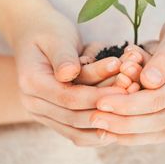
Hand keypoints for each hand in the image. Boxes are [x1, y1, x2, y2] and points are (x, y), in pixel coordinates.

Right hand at [24, 40, 145, 145]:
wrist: (33, 34)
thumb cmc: (49, 31)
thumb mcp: (56, 37)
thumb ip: (63, 56)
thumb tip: (69, 73)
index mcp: (31, 82)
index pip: (69, 97)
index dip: (98, 96)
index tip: (124, 91)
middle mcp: (32, 103)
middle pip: (74, 117)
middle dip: (106, 110)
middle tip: (133, 101)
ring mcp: (41, 113)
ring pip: (76, 130)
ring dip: (104, 124)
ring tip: (130, 115)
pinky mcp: (52, 117)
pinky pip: (75, 132)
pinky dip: (96, 132)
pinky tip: (117, 128)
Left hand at [91, 6, 164, 144]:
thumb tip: (148, 83)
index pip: (159, 99)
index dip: (127, 104)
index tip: (100, 102)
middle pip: (159, 120)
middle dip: (123, 122)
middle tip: (94, 119)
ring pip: (162, 132)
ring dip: (130, 134)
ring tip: (102, 129)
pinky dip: (142, 134)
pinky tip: (120, 132)